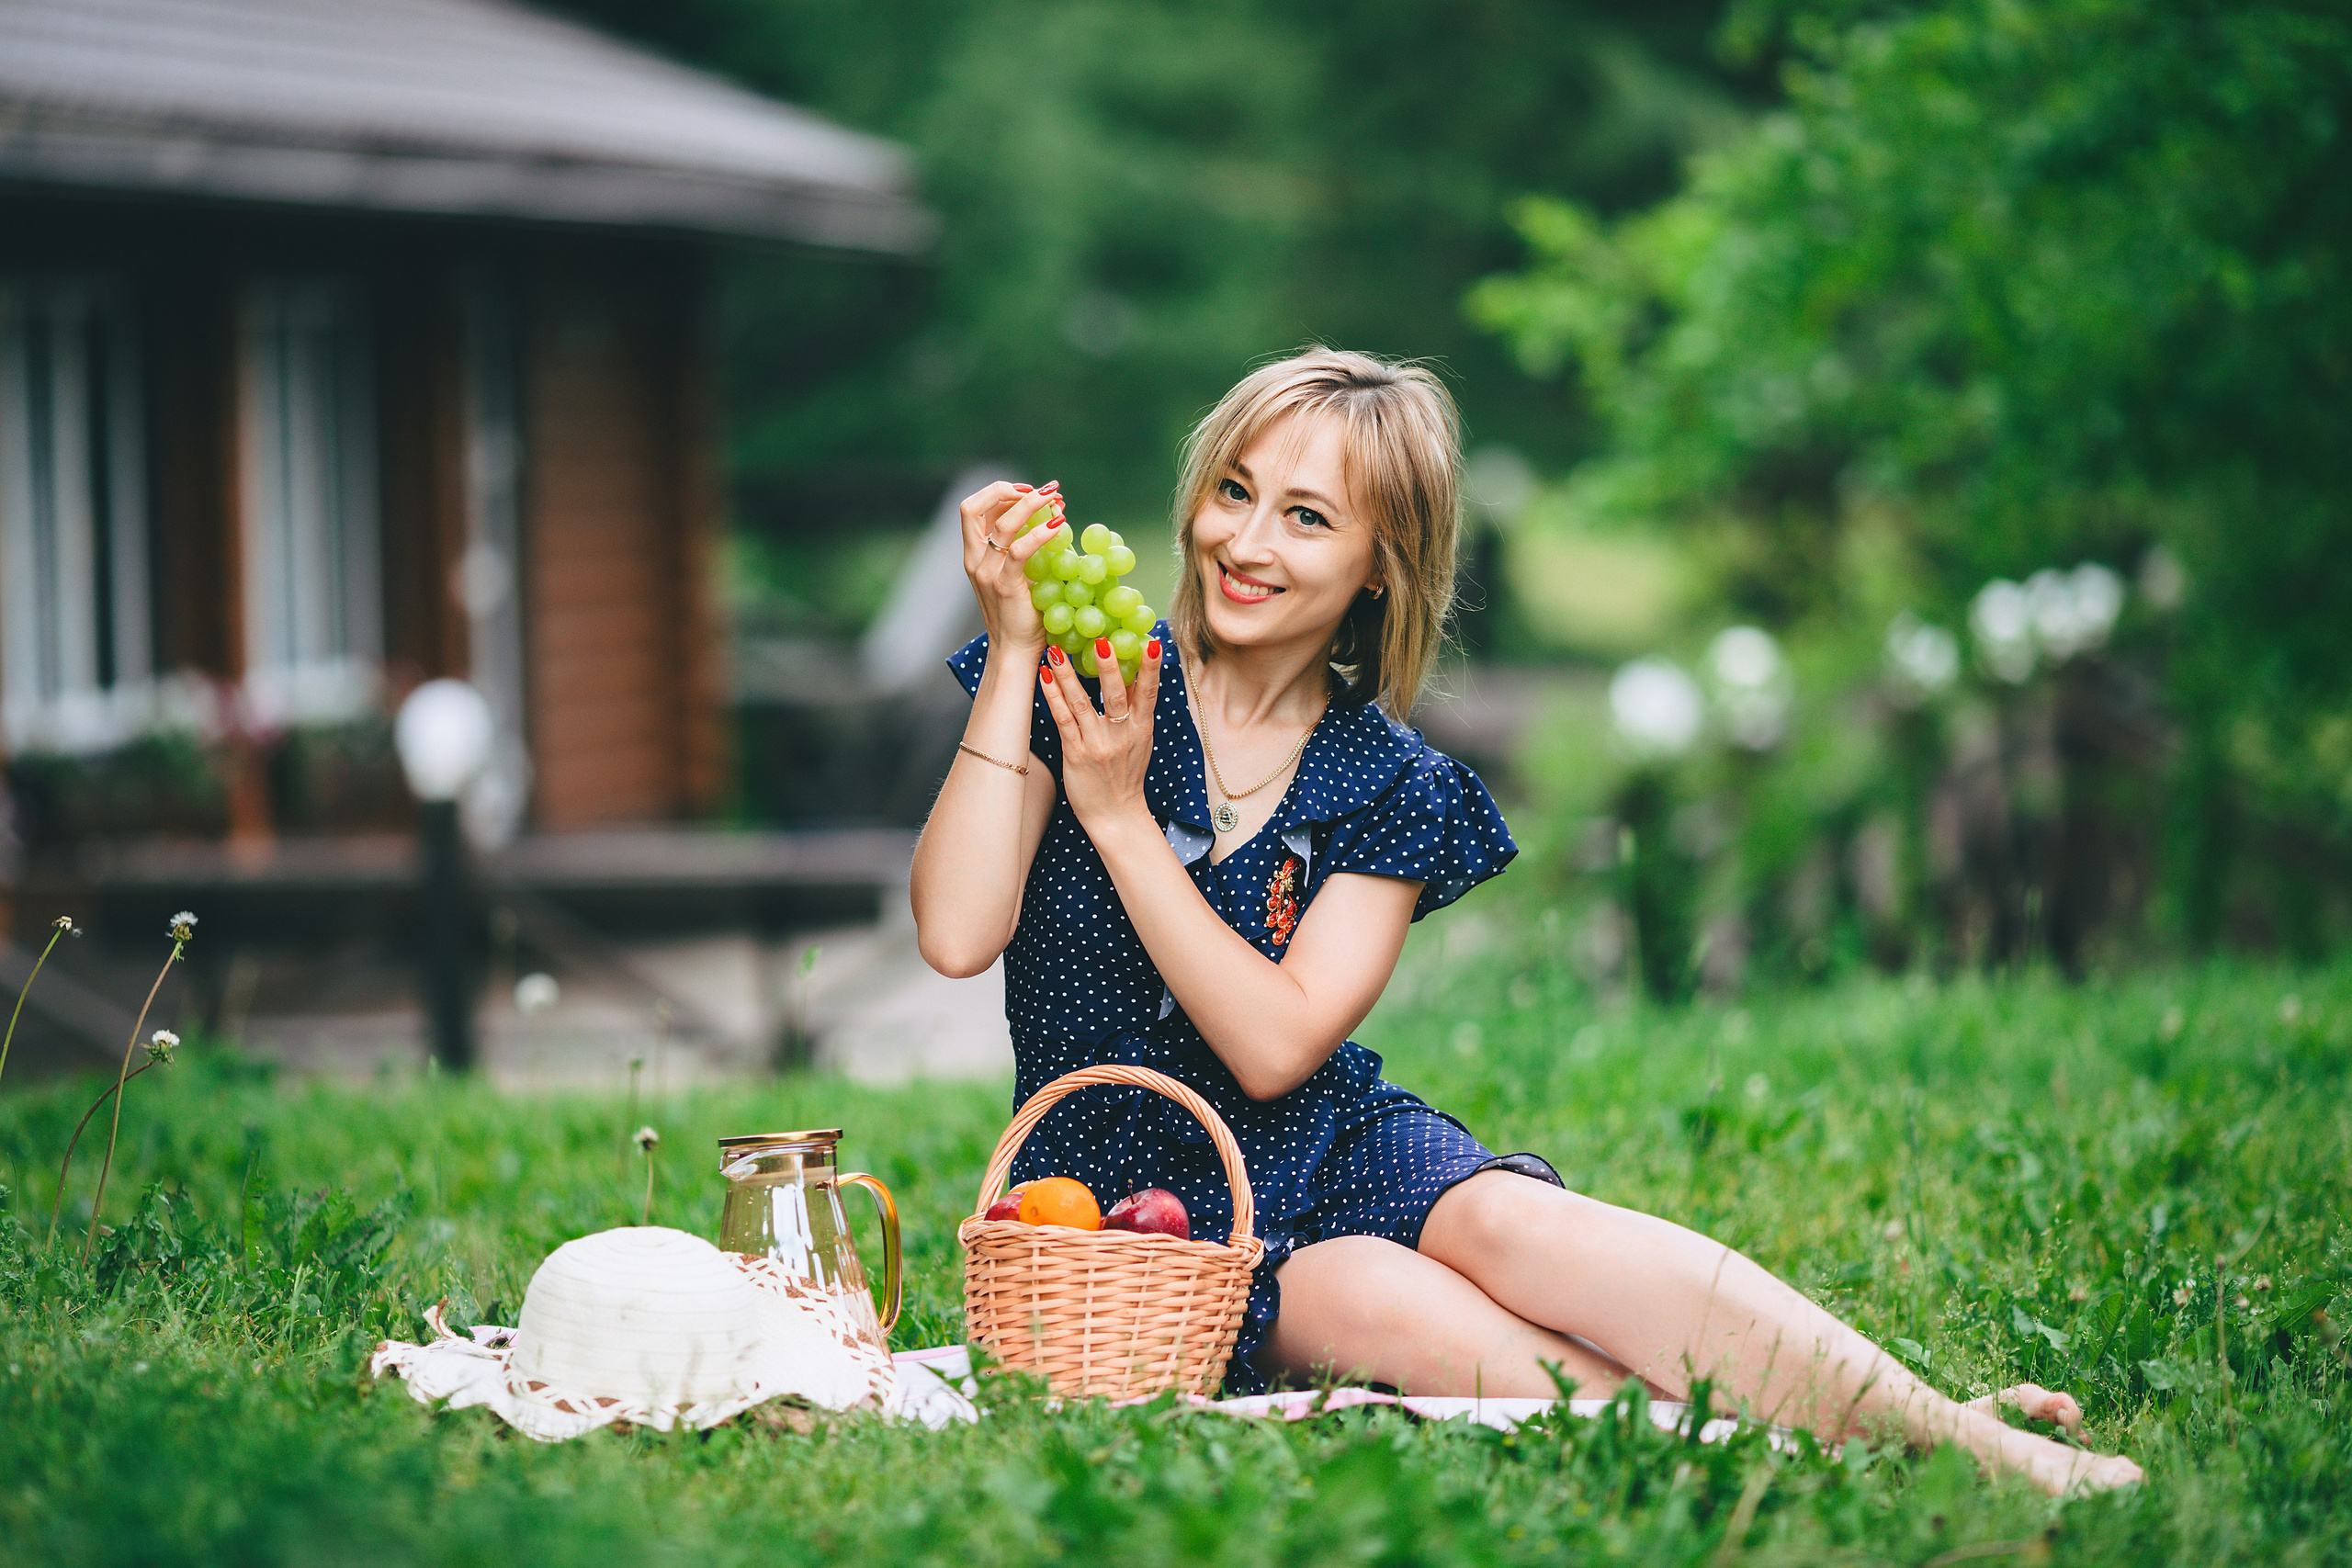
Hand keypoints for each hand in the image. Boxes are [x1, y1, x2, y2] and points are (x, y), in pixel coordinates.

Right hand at [960, 480, 1065, 657]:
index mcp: (974, 555)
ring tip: (1057, 500)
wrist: (1015, 651)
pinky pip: (1020, 551)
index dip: (998, 491)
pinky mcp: (1004, 586)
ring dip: (1030, 505)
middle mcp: (974, 560)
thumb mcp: (1019, 573)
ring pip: (1002, 525)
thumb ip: (1024, 547)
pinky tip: (1060, 525)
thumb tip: (1050, 515)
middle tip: (1044, 491)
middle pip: (974, 507)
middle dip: (1008, 490)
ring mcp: (986, 573)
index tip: (1029, 490)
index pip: (973, 508)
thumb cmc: (1022, 613)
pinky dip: (1041, 533)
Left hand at [1038, 636, 1163, 833]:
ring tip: (1056, 651)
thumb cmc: (1127, 774)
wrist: (1115, 814)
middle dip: (1108, 668)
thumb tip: (1134, 673)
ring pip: (1082, 704)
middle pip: (1116, 696)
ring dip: (1068, 676)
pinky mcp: (1075, 754)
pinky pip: (1063, 720)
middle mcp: (1121, 736)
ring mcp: (1097, 745)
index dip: (1151, 668)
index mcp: (1142, 729)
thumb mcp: (1141, 742)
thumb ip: (1136, 710)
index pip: (1149, 693)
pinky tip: (1044, 677)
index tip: (1151, 642)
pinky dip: (1053, 697)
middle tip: (1101, 641)